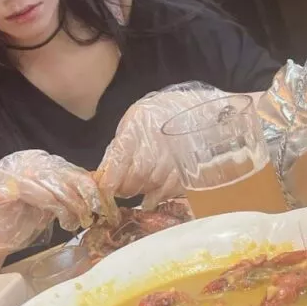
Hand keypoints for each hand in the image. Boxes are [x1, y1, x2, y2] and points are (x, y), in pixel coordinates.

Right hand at [0, 150, 115, 255]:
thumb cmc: (21, 222)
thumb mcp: (52, 205)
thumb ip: (69, 194)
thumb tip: (99, 190)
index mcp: (36, 162)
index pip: (68, 169)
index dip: (88, 185)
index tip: (105, 202)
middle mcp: (22, 162)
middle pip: (61, 174)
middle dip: (81, 195)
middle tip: (94, 213)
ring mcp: (8, 173)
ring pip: (49, 182)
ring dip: (68, 203)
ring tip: (76, 221)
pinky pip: (31, 191)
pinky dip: (51, 205)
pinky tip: (62, 220)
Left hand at [96, 83, 228, 208]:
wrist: (202, 108)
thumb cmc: (161, 113)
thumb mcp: (135, 120)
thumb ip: (120, 146)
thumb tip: (105, 174)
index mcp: (138, 124)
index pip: (119, 158)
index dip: (110, 179)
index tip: (104, 190)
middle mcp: (156, 139)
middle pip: (136, 175)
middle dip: (125, 187)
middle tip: (121, 189)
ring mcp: (175, 154)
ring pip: (152, 184)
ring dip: (141, 191)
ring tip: (138, 189)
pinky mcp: (190, 166)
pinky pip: (170, 188)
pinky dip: (159, 196)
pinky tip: (152, 197)